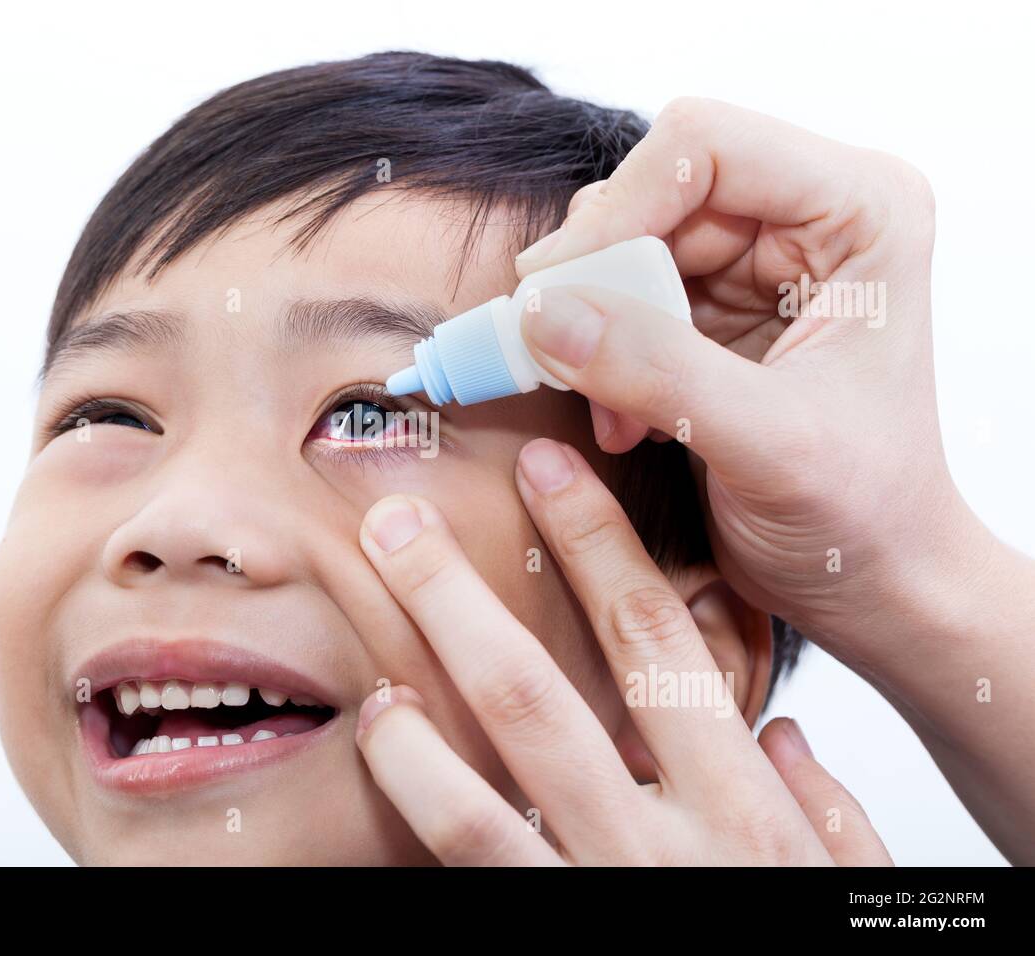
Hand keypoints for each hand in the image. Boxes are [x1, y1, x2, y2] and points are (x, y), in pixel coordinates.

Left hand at [353, 439, 890, 865]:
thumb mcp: (842, 897)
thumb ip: (828, 820)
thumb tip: (796, 745)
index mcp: (740, 803)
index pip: (660, 640)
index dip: (598, 544)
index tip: (546, 468)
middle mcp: (662, 835)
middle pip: (547, 683)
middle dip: (466, 589)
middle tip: (398, 516)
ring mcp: (597, 881)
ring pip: (496, 758)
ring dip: (427, 667)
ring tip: (373, 602)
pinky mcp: (550, 922)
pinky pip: (471, 847)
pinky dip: (420, 779)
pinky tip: (385, 723)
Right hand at [513, 97, 976, 657]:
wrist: (872, 580)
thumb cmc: (863, 515)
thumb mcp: (765, 444)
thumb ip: (655, 371)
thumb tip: (542, 311)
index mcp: (859, 212)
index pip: (706, 149)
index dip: (618, 210)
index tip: (554, 291)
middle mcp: (808, 219)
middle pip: (652, 196)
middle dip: (597, 283)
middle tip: (558, 356)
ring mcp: (757, 263)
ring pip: (624, 249)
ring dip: (593, 331)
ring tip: (613, 411)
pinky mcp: (715, 310)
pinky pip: (619, 300)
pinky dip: (600, 359)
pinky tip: (624, 419)